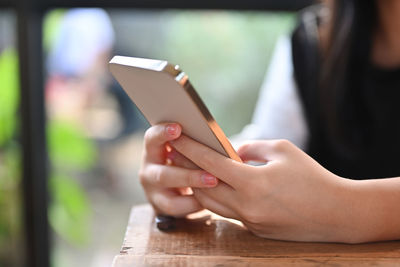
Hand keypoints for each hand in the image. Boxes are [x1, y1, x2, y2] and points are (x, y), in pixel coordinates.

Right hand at [139, 123, 218, 216]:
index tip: (178, 128)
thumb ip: (199, 145)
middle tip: (207, 161)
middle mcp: (149, 167)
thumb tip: (231, 147)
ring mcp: (152, 188)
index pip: (152, 137)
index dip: (163, 132)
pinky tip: (207, 199)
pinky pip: (174, 206)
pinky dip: (191, 202)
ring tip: (213, 180)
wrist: (174, 191)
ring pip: (168, 187)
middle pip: (162, 169)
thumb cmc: (187, 162)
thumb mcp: (188, 152)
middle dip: (186, 167)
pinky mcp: (159, 205)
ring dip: (191, 181)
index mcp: (154, 148)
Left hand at [170, 136, 357, 242]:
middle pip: (203, 186)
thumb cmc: (312, 177)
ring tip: (189, 169)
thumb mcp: (282, 150)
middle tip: (175, 152)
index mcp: (253, 183)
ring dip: (198, 185)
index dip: (190, 149)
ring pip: (211, 203)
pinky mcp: (254, 230)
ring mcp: (249, 221)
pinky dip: (217, 198)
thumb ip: (251, 149)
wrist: (337, 213)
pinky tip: (214, 186)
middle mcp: (246, 206)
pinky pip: (228, 212)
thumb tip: (232, 152)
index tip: (176, 138)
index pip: (211, 163)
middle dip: (186, 168)